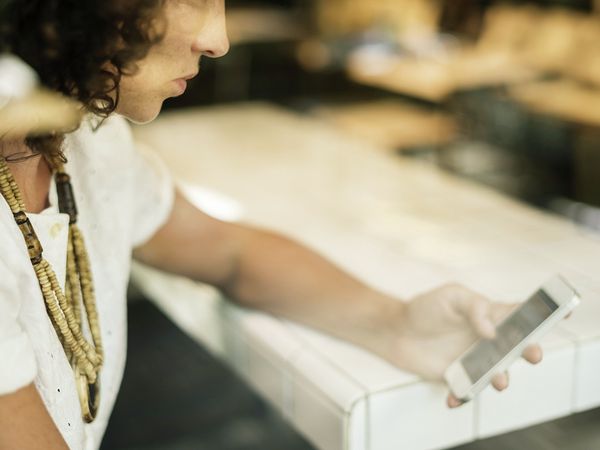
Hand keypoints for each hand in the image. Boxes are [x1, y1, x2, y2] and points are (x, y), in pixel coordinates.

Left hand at [384, 283, 542, 407]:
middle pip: (517, 348)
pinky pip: (468, 390)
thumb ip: (474, 308)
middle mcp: (488, 340)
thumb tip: (491, 331)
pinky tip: (455, 396)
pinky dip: (464, 395)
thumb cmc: (425, 308)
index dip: (542, 314)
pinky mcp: (458, 376)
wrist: (395, 330)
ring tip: (498, 381)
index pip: (520, 314)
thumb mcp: (451, 296)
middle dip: (530, 352)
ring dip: (501, 379)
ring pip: (498, 373)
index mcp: (490, 315)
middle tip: (532, 354)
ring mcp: (475, 359)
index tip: (562, 312)